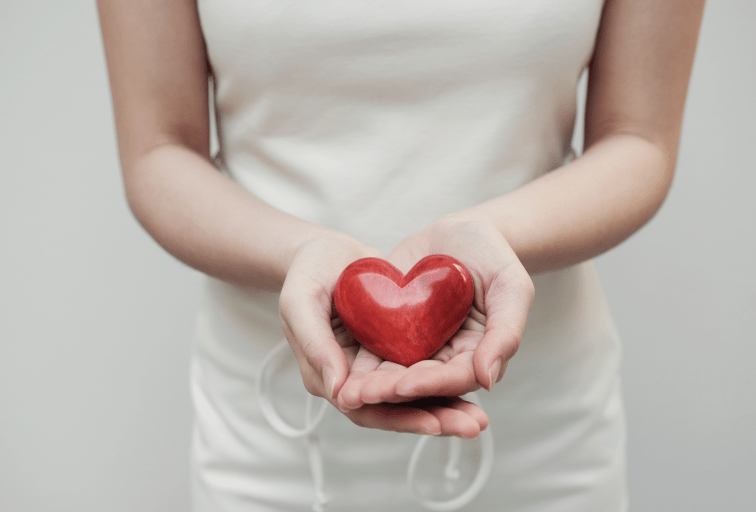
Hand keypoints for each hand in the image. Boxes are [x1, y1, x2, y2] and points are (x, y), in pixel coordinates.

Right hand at [279, 232, 487, 437]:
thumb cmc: (306, 272)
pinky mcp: (392, 351)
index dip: (399, 417)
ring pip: (412, 396)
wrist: (326, 252)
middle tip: (472, 426)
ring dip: (445, 407)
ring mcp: (374, 366)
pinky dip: (444, 381)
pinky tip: (473, 383)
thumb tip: (339, 389)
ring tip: (479, 419)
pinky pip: (420, 372)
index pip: (364, 408)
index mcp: (325, 376)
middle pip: (395, 410)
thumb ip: (315, 344)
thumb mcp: (300, 301)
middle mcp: (352, 379)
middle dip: (434, 419)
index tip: (433, 422)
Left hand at [337, 212, 533, 409]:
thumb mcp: (511, 286)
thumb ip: (506, 332)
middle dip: (389, 391)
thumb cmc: (494, 255)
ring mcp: (418, 345)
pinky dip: (359, 361)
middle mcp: (445, 357)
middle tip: (360, 396)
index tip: (403, 386)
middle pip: (418, 382)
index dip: (429, 384)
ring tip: (346, 390)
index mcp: (477, 354)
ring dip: (370, 384)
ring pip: (393, 372)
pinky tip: (339, 367)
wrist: (461, 231)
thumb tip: (488, 380)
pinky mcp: (393, 329)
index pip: (453, 378)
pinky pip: (375, 348)